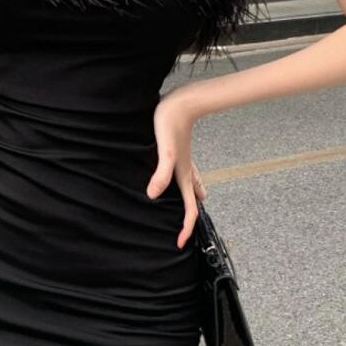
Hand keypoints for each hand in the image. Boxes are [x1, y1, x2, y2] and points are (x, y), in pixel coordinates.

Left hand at [146, 89, 206, 248]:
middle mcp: (186, 172)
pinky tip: (169, 184)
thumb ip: (160, 173)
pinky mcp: (177, 154)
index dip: (185, 228)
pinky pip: (183, 177)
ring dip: (187, 203)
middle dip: (189, 219)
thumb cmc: (170, 122)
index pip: (190, 209)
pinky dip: (180, 187)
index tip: (179, 243)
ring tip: (179, 215)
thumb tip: (153, 195)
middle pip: (192, 202)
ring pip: (189, 190)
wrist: (182, 102)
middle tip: (180, 234)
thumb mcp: (163, 150)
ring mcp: (183, 163)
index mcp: (184, 176)